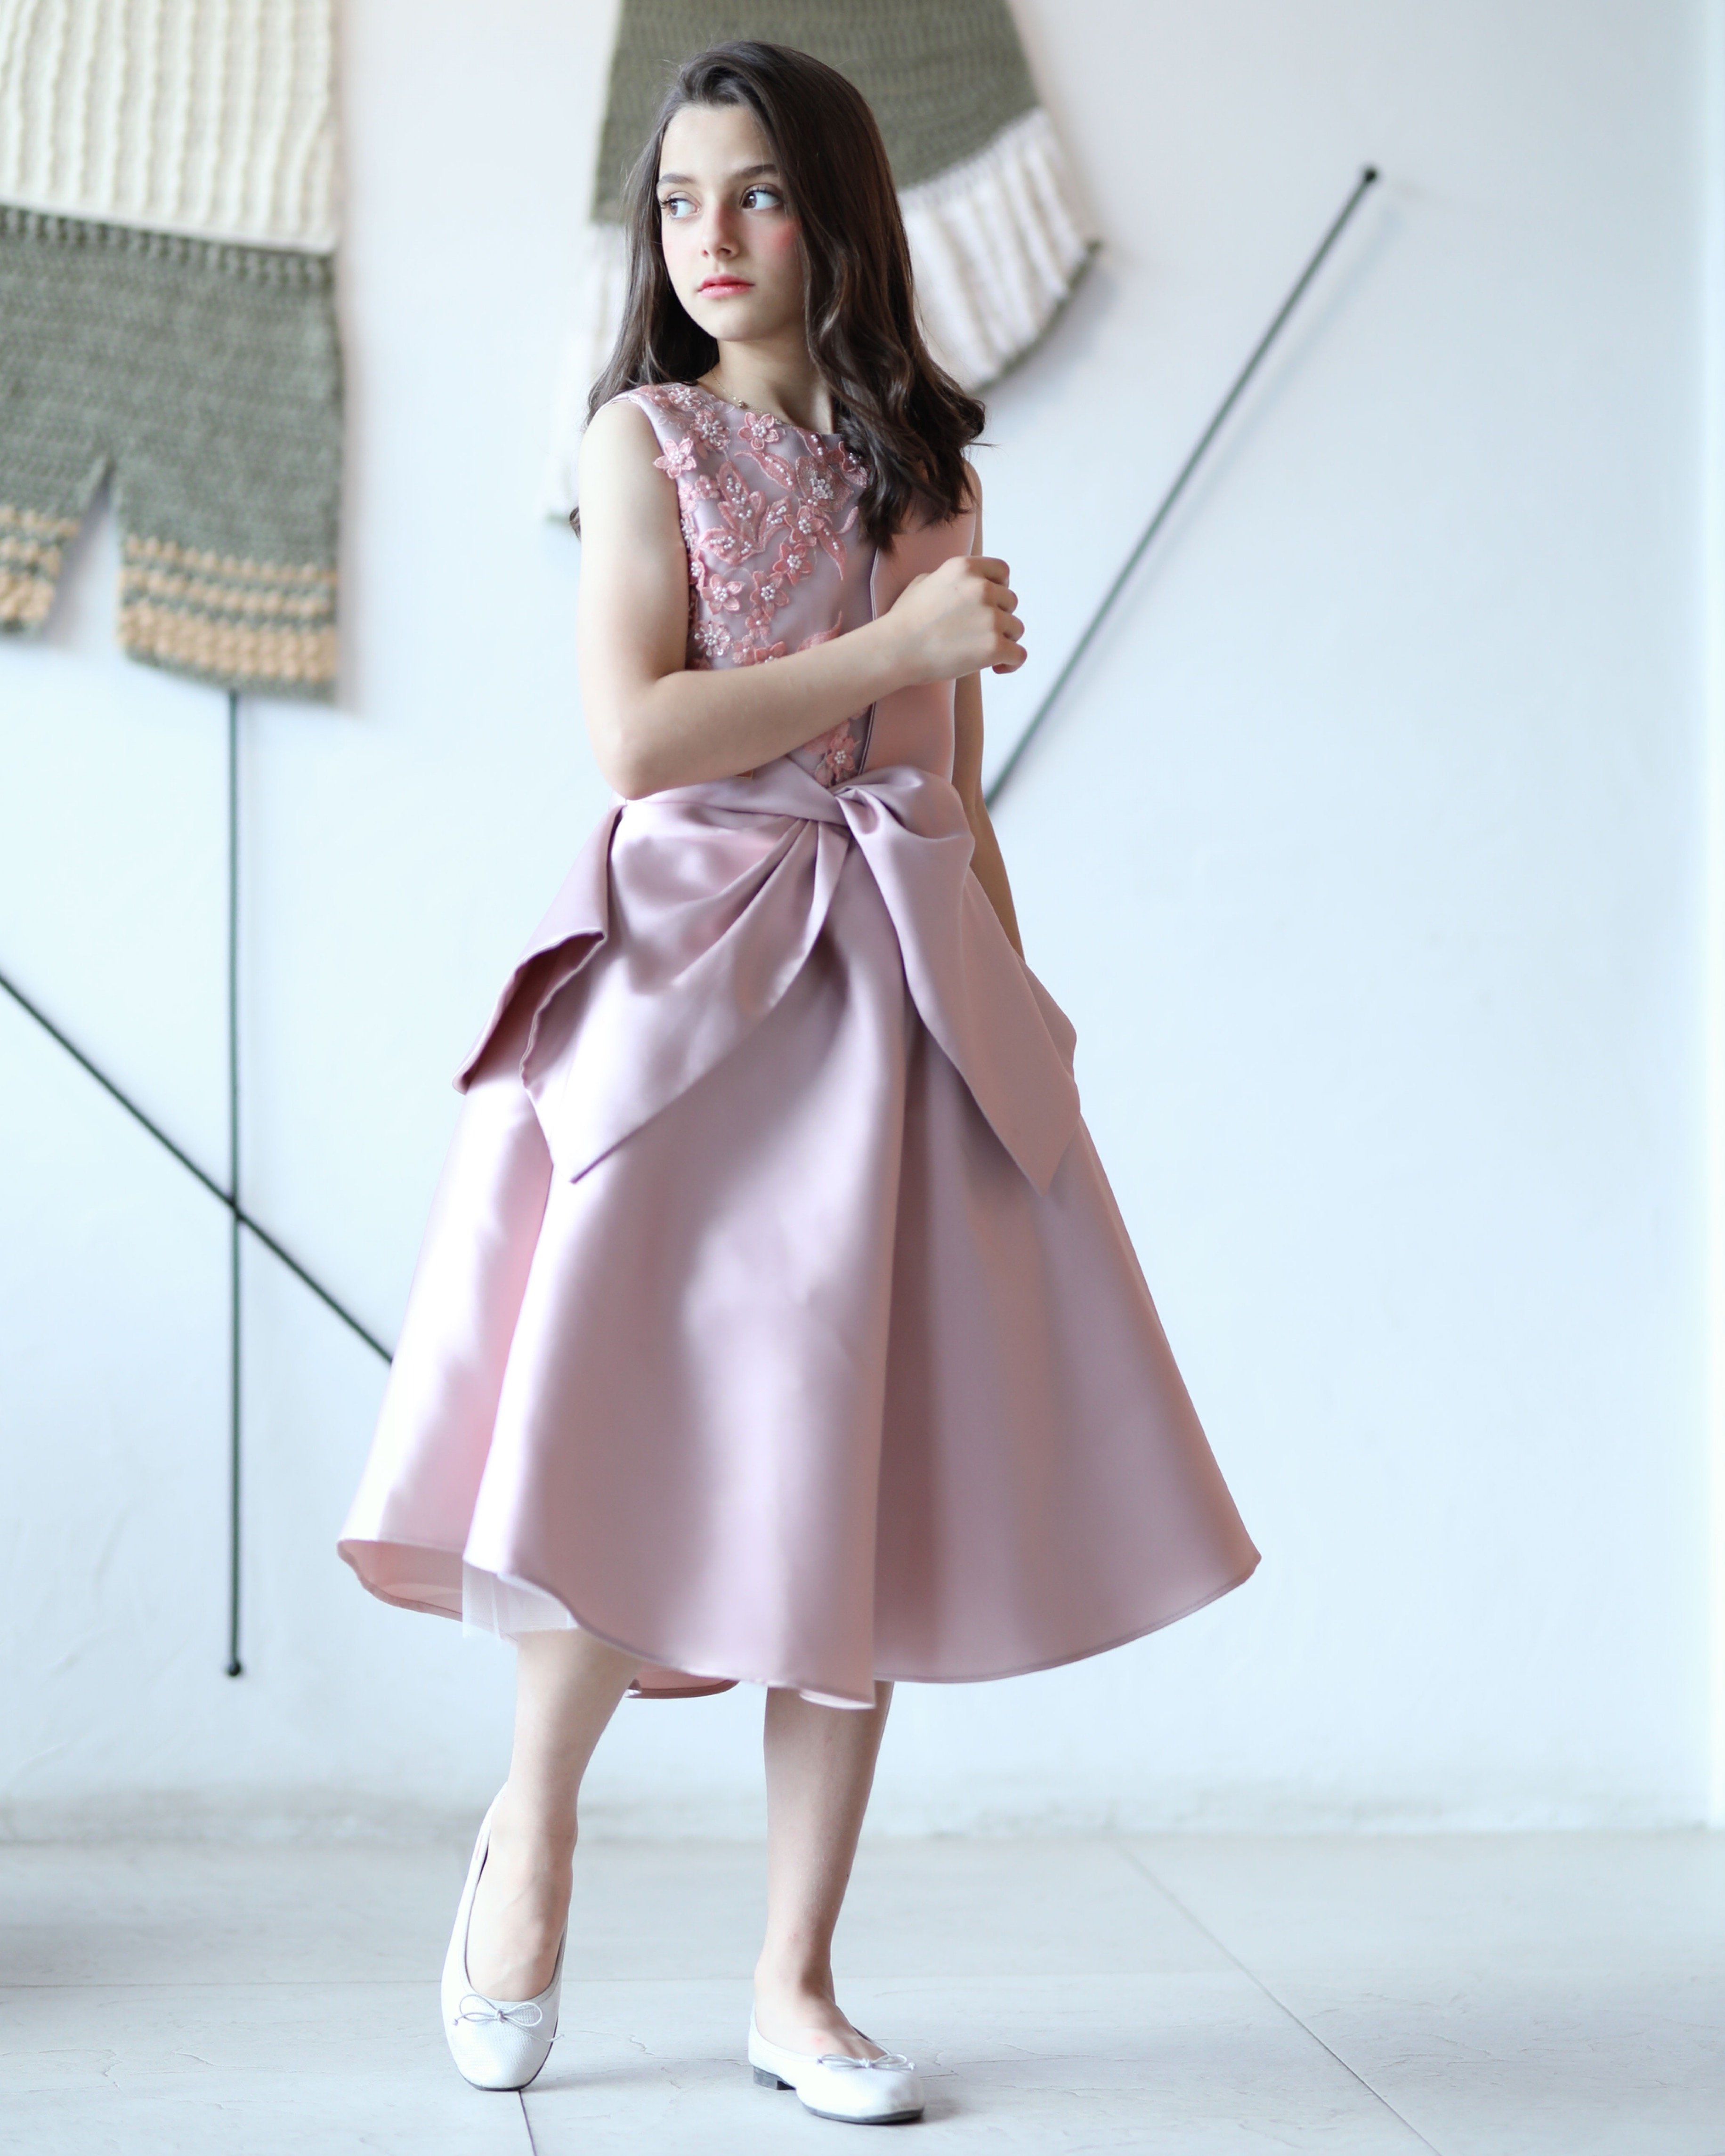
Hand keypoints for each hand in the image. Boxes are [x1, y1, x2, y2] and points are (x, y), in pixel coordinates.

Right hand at [883, 555, 1025, 683]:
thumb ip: (951, 580)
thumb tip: (966, 585)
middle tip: (979, 634)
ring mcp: (990, 617)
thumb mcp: (924, 582)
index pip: (1002, 571)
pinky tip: (998, 668)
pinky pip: (1019, 654)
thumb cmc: (904, 620)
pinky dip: (1011, 663)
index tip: (992, 603)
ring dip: (1003, 640)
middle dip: (999, 616)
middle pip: (1010, 601)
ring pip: (1016, 628)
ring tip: (981, 652)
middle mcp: (982, 588)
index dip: (1001, 587)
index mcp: (966, 568)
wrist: (895, 650)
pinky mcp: (994, 646)